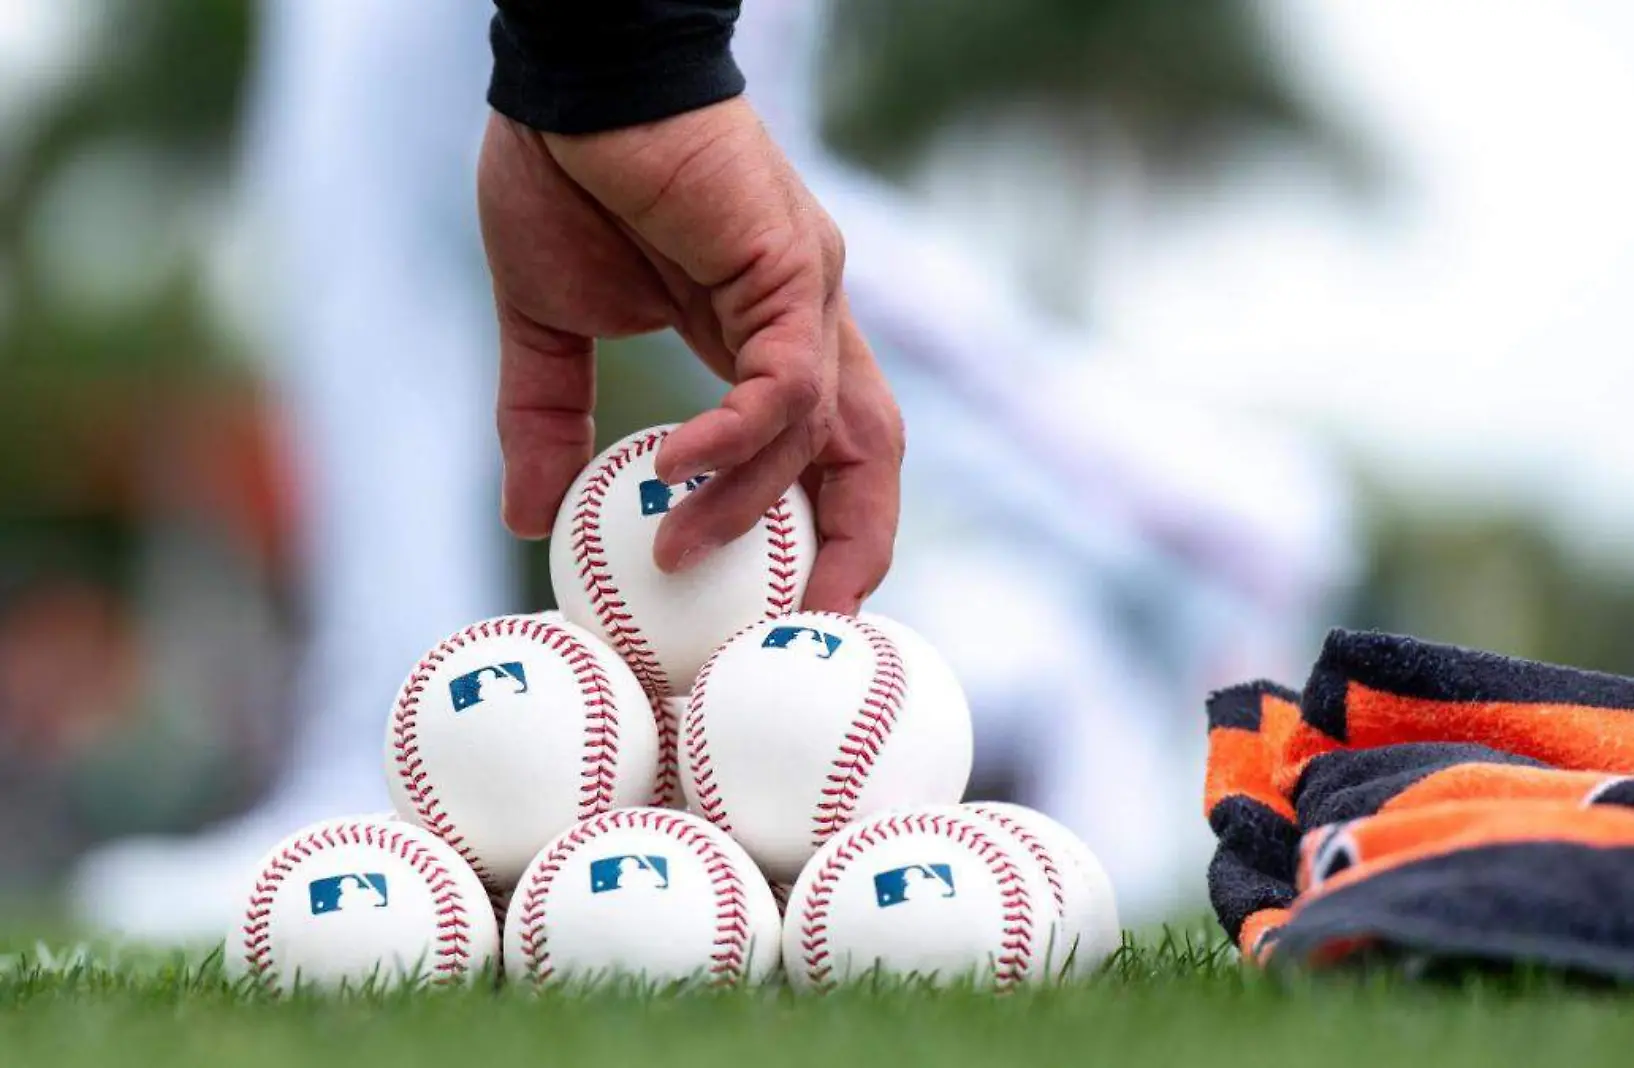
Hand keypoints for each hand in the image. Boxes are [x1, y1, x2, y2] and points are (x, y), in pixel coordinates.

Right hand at [478, 97, 903, 613]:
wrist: (571, 76)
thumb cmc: (567, 175)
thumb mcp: (548, 325)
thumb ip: (549, 422)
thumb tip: (529, 519)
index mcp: (768, 335)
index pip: (827, 452)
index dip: (822, 532)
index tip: (775, 608)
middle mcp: (808, 320)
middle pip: (873, 455)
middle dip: (853, 549)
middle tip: (794, 629)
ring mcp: (808, 291)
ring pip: (825, 431)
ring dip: (754, 504)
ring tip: (673, 549)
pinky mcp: (787, 263)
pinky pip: (783, 381)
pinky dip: (736, 438)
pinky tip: (673, 467)